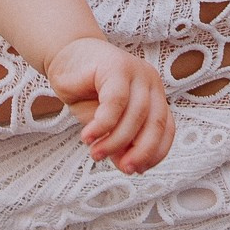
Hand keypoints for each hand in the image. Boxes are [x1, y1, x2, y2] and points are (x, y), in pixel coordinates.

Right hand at [45, 37, 173, 174]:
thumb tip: (130, 167)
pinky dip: (103, 124)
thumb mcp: (105, 123)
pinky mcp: (116, 65)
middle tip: (124, 168)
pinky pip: (115, 102)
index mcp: (155, 95)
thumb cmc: (86, 92)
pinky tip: (88, 136)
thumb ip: (120, 142)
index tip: (136, 170)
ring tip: (96, 153)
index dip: (155, 153)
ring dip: (115, 140)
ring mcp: (135, 71)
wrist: (64, 59)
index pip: (166, 128)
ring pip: (135, 115)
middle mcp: (150, 82)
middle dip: (141, 151)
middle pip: (155, 123)